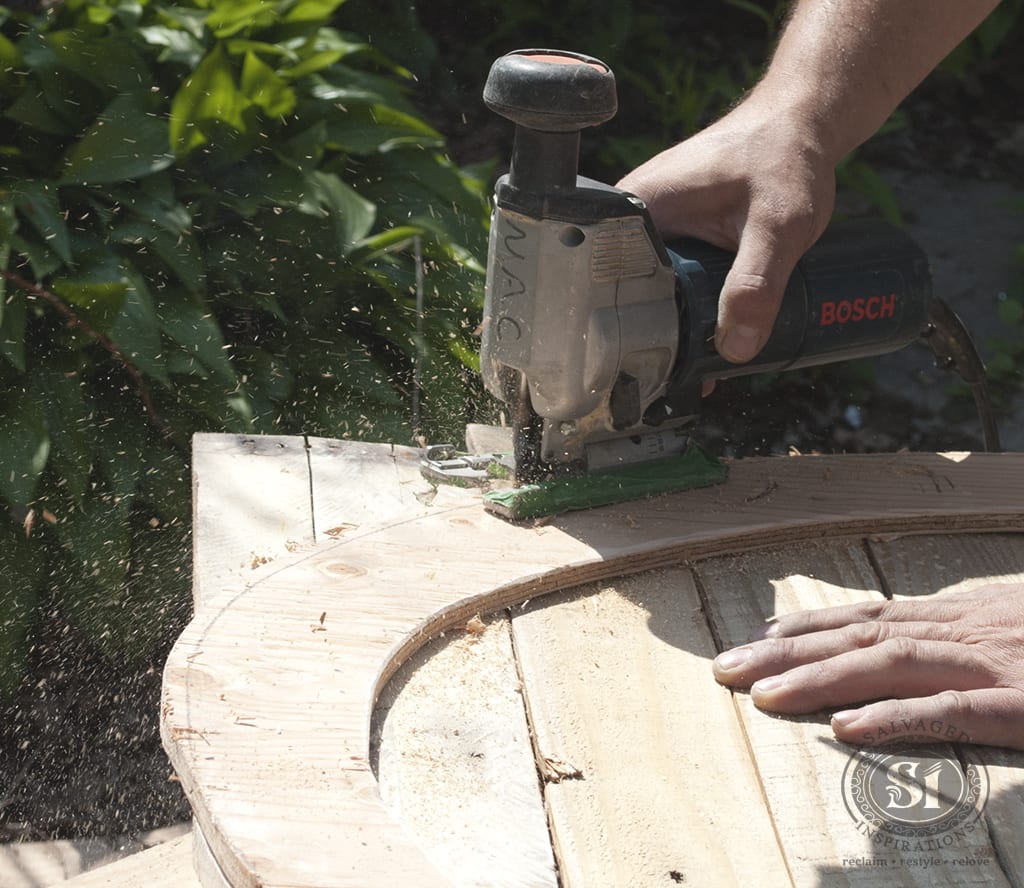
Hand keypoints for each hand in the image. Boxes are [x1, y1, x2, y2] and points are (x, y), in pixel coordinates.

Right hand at [617, 99, 835, 363]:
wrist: (803, 127)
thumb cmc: (786, 157)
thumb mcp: (779, 225)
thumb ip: (757, 284)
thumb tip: (735, 348)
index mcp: (634, 208)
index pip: (601, 282)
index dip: (614, 332)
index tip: (634, 373)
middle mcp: (629, 221)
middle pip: (618, 296)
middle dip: (641, 342)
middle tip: (661, 384)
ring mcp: (648, 233)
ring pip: (644, 296)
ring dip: (665, 331)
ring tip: (681, 374)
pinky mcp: (670, 242)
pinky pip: (665, 287)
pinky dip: (682, 315)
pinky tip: (698, 346)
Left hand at [712, 584, 1023, 748]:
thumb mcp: (1021, 622)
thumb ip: (975, 627)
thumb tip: (923, 632)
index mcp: (969, 614)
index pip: (871, 613)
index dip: (810, 624)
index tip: (758, 635)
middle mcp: (971, 630)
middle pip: (859, 634)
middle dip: (786, 651)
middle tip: (724, 667)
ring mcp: (999, 664)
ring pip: (890, 665)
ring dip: (819, 680)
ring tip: (761, 696)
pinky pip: (955, 713)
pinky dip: (897, 719)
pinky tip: (848, 732)